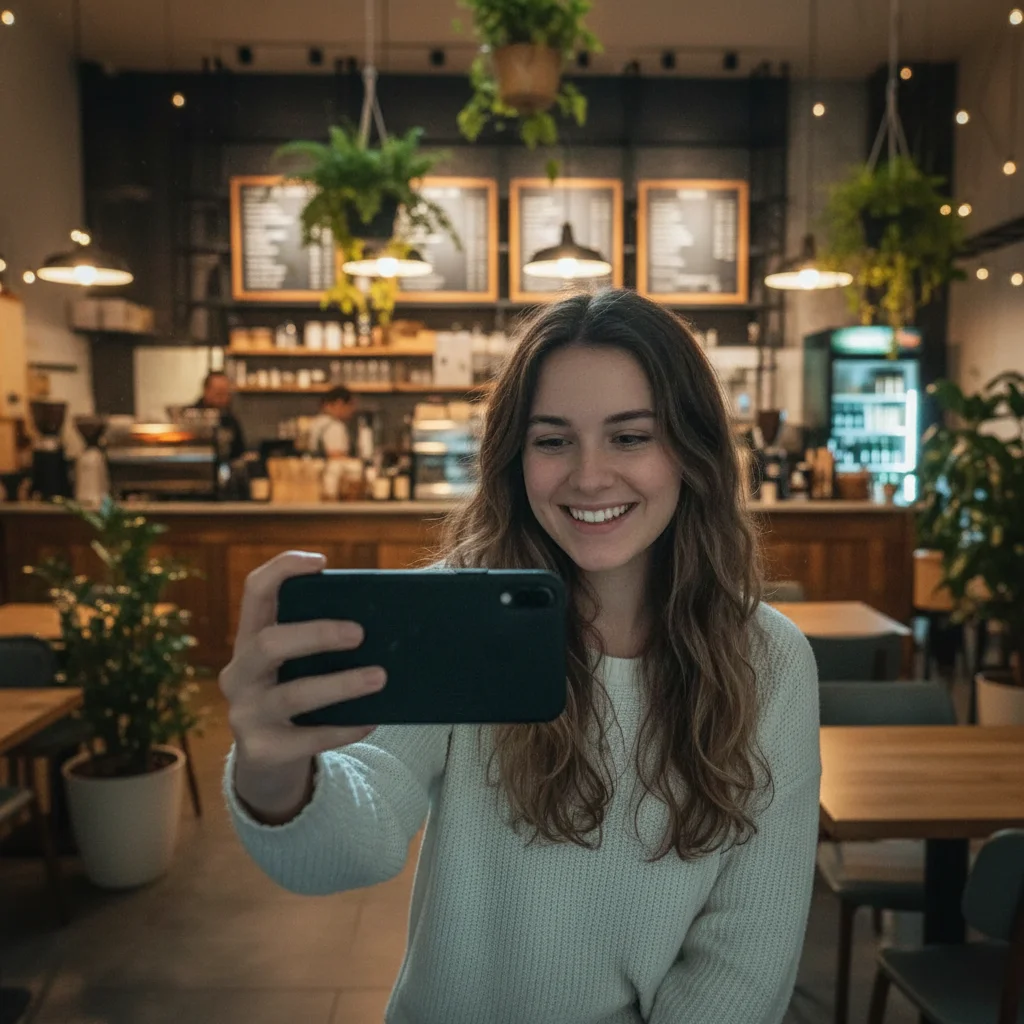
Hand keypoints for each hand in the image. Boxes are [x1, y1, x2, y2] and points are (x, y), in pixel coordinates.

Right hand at [220, 550, 385, 818]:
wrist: (268, 762)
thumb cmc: (296, 693)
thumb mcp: (296, 663)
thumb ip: (321, 640)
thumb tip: (388, 616)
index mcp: (249, 639)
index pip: (254, 592)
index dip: (282, 570)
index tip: (321, 562)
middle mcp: (239, 673)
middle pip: (268, 643)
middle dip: (316, 634)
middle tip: (360, 633)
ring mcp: (245, 714)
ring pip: (293, 694)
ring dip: (341, 684)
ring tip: (380, 677)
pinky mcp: (262, 750)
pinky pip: (308, 738)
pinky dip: (344, 728)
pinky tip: (372, 720)